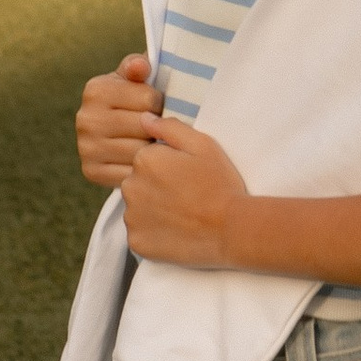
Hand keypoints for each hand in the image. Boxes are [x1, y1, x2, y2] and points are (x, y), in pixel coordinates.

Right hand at [77, 51, 160, 189]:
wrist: (111, 134)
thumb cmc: (131, 100)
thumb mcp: (133, 79)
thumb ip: (138, 66)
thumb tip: (140, 65)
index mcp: (96, 90)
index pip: (149, 99)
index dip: (159, 103)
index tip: (155, 105)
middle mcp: (86, 119)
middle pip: (144, 127)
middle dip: (157, 127)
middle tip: (155, 127)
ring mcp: (86, 147)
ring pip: (140, 152)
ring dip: (152, 149)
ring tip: (150, 142)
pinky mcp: (91, 171)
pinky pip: (130, 174)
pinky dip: (141, 170)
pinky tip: (141, 161)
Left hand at [123, 116, 249, 270]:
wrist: (231, 229)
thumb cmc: (219, 184)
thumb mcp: (203, 144)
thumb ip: (170, 127)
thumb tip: (145, 119)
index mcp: (144, 159)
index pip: (147, 159)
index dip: (168, 167)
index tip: (187, 176)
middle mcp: (130, 186)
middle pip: (138, 183)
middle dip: (156, 187)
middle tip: (186, 195)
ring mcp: (131, 217)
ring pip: (137, 208)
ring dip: (153, 210)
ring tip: (181, 214)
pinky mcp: (136, 241)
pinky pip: (140, 233)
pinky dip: (153, 233)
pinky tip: (176, 231)